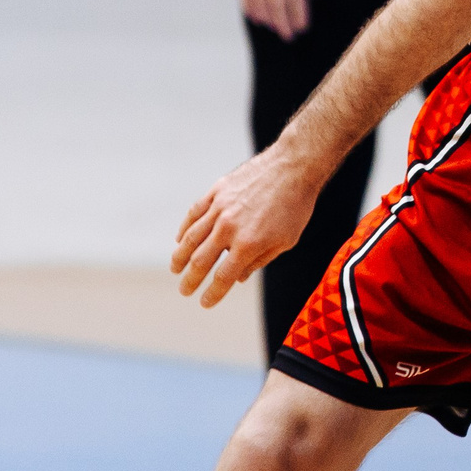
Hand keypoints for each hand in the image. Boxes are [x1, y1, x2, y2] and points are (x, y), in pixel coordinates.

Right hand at [172, 144, 322, 307]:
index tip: (205, 302)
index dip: (212, 293)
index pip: (223, 277)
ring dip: (180, 256)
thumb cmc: (295, 207)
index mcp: (249, 244)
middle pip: (201, 261)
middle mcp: (229, 227)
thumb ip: (259, 260)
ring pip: (191, 237)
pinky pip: (195, 213)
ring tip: (175, 268)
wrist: (294, 167)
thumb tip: (238, 278)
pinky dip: (185, 228)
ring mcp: (220, 208)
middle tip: (184, 291)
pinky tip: (180, 240)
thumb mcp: (285, 241)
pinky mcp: (217, 191)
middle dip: (190, 280)